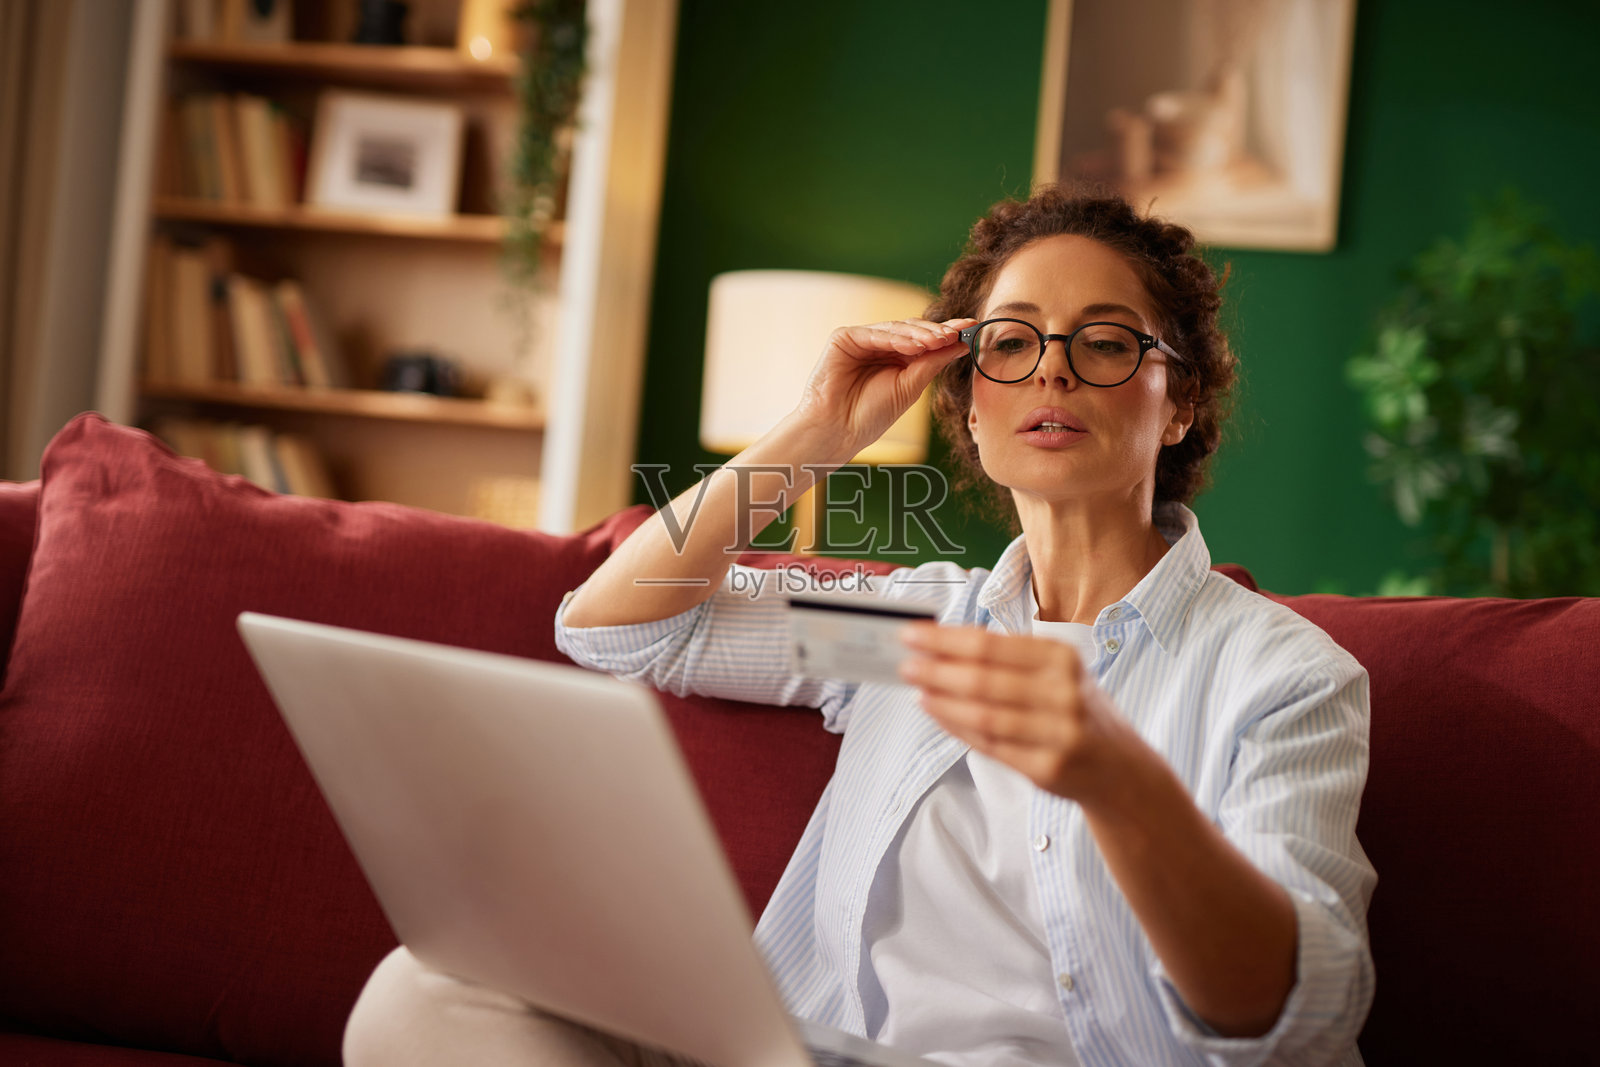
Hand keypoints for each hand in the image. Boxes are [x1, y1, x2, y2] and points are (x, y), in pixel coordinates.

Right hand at [791, 318, 974, 459]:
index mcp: (897, 358)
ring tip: (940, 339)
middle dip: (937, 331)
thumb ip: (933, 363)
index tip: (972, 327)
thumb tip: (961, 344)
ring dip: (920, 334)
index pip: (925, 340)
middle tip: (958, 333)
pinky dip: (895, 338)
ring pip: (896, 328)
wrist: (838, 431)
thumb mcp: (910, 387)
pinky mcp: (844, 338)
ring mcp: (862, 340)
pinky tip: (914, 345)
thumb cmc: (870, 415)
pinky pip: (874, 333)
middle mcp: (880, 345)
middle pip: (913, 329)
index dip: (948, 333)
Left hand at [899, 623, 1143, 804]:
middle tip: (906, 663)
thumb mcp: (1059, 672)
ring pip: (983, 715)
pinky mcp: (1048, 768)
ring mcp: (1058, 733)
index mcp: (1062, 658)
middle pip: (983, 679)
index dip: (944, 640)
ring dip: (942, 701)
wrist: (1122, 769)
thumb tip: (946, 643)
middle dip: (936, 670)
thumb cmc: (1079, 711)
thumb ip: (1010, 659)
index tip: (912, 634)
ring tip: (917, 688)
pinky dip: (958, 728)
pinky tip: (938, 714)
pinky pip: (991, 746)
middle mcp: (1063, 693)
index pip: (990, 645)